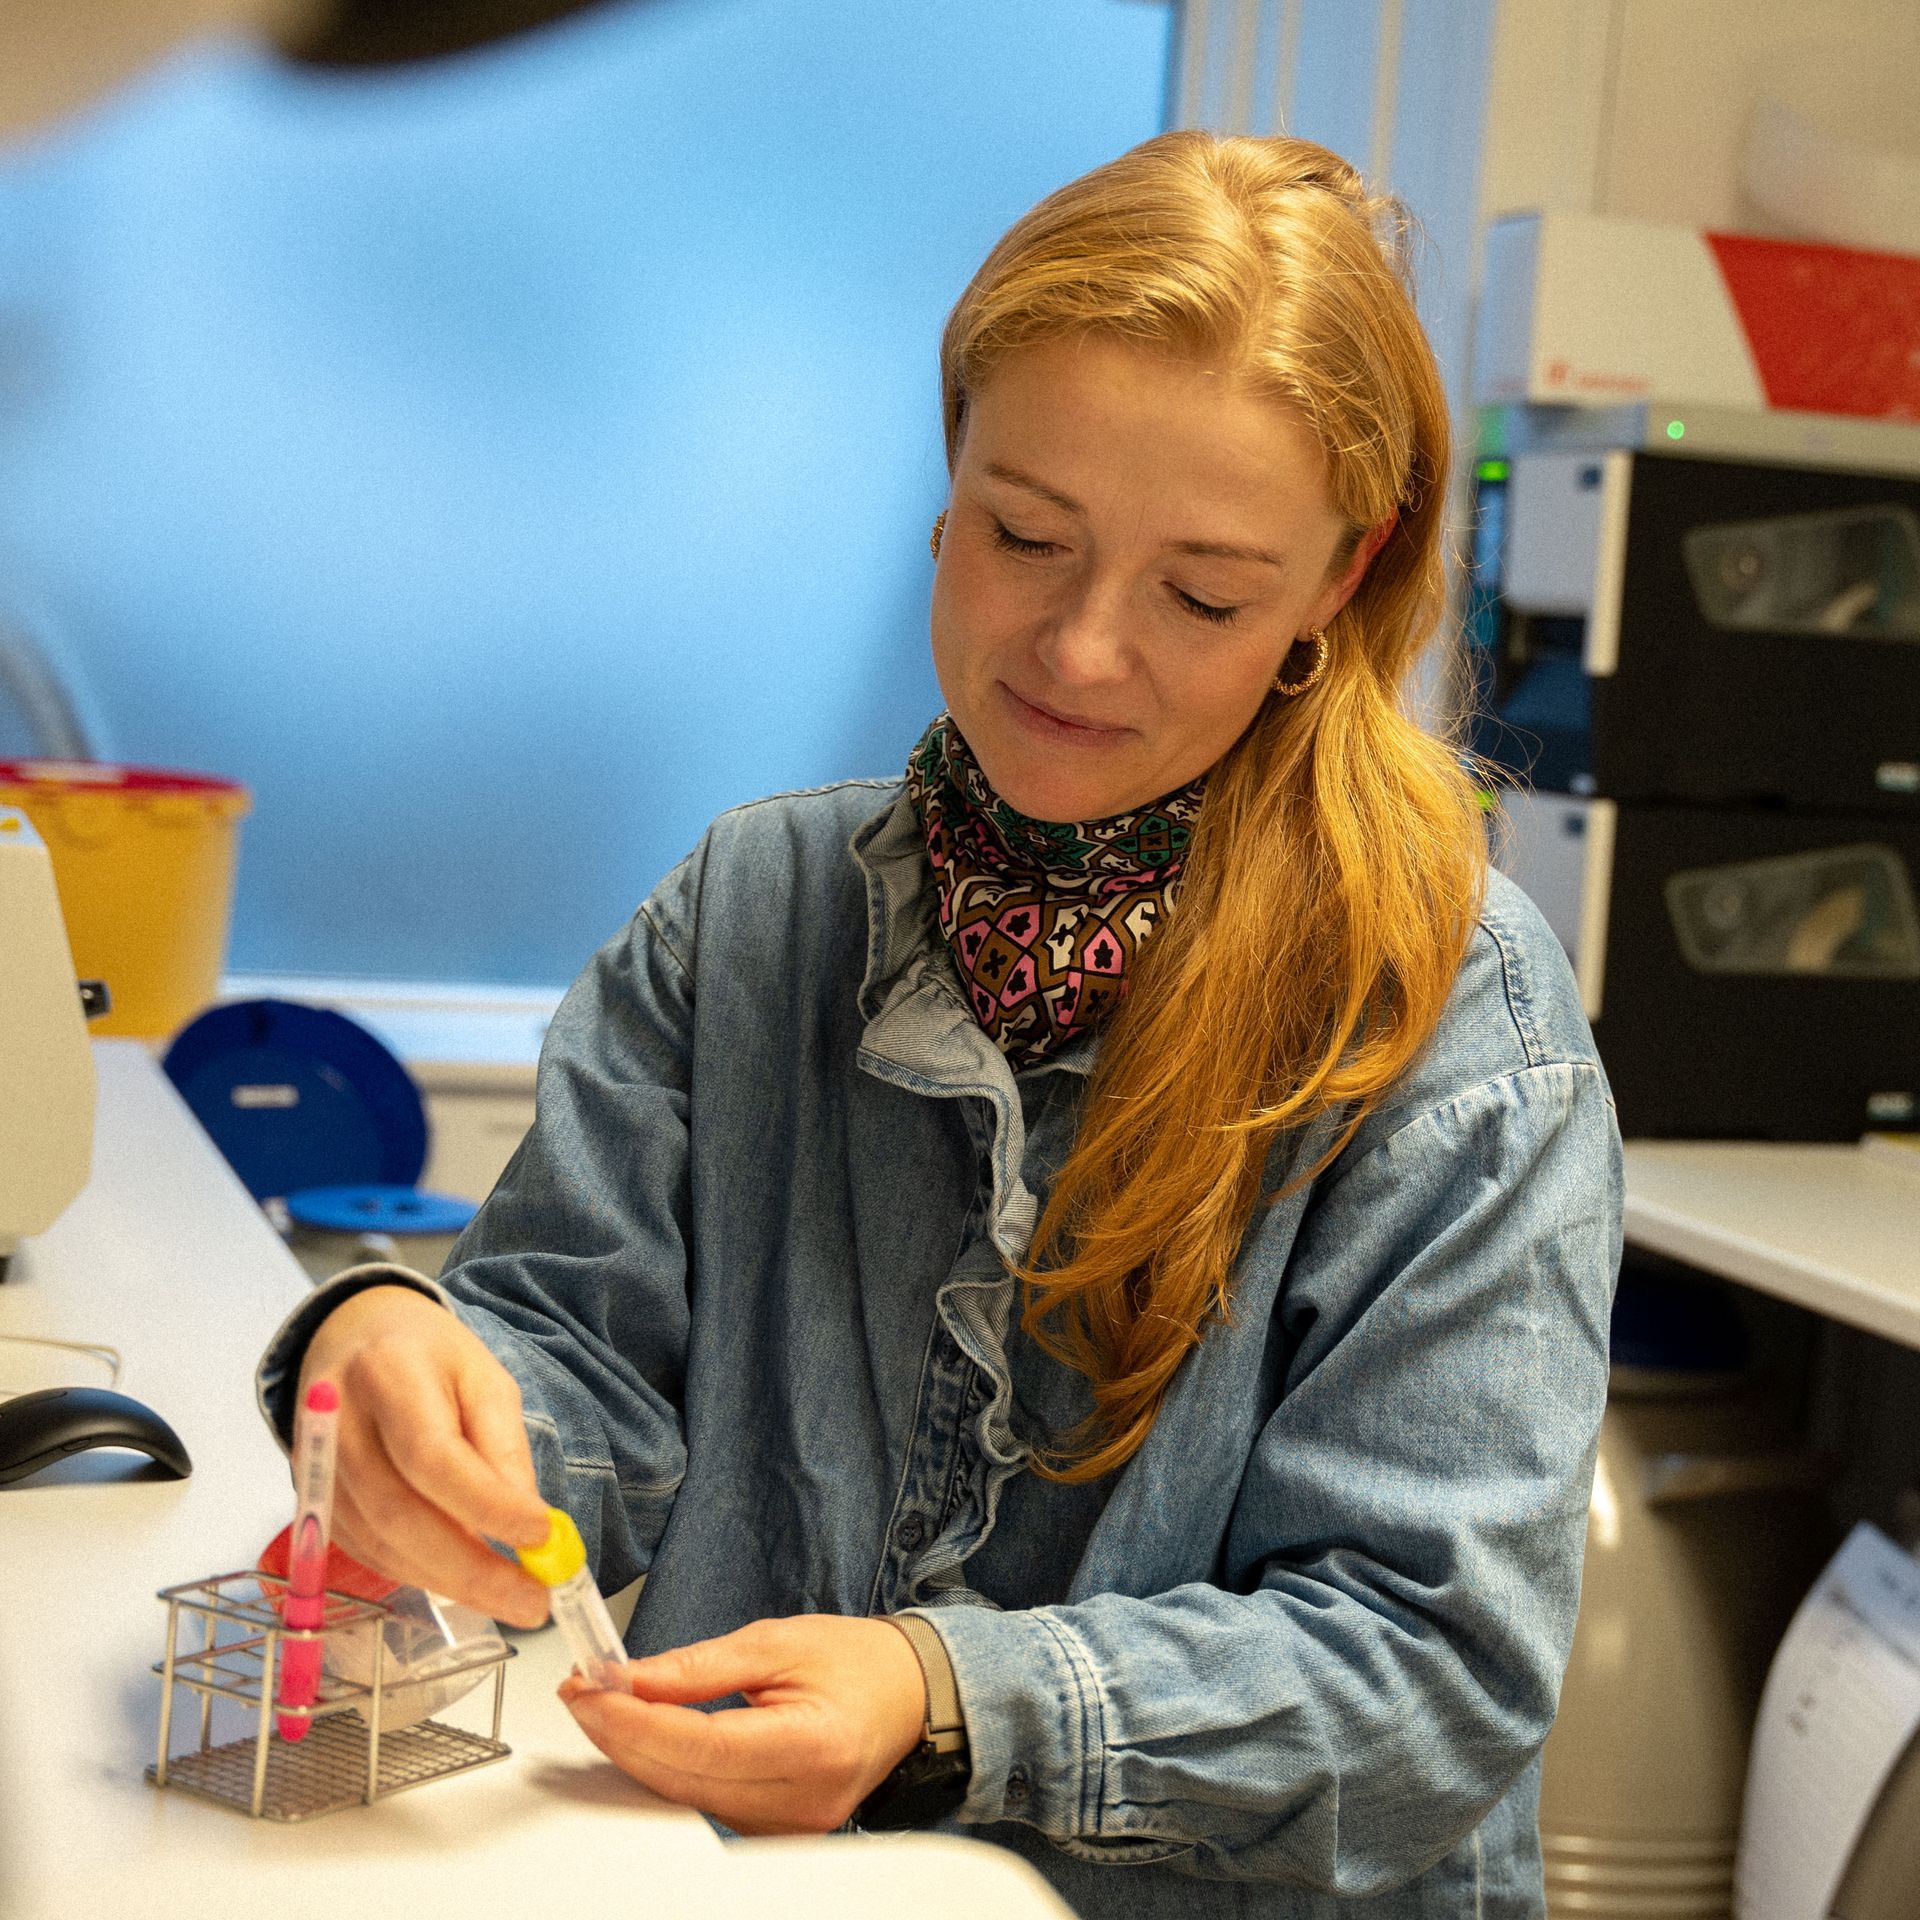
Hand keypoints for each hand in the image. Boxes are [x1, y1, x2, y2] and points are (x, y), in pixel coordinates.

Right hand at [296, 1285, 552, 1626]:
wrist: (353, 1339)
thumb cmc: (431, 1358)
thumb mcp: (484, 1379)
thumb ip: (503, 1448)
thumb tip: (528, 1527)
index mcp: (388, 1372)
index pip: (432, 1454)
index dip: (486, 1505)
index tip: (542, 1537)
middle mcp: (336, 1423)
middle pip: (400, 1513)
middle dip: (472, 1570)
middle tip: (534, 1602)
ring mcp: (316, 1469)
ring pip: (382, 1545)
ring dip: (452, 1582)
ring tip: (513, 1597)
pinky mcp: (314, 1504)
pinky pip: (370, 1553)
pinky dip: (422, 1574)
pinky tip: (464, 1579)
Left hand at [558, 1615, 927, 1833]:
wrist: (906, 1697)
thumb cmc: (855, 1663)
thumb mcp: (779, 1641)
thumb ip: (701, 1665)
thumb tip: (632, 1678)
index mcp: (815, 1746)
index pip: (703, 1745)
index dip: (637, 1720)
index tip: (592, 1690)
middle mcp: (803, 1802)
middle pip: (684, 1781)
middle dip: (622, 1735)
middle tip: (582, 1693)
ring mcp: (789, 1829)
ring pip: (685, 1799)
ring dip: (637, 1754)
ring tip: (605, 1706)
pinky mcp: (774, 1834)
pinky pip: (702, 1806)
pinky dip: (666, 1772)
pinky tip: (643, 1738)